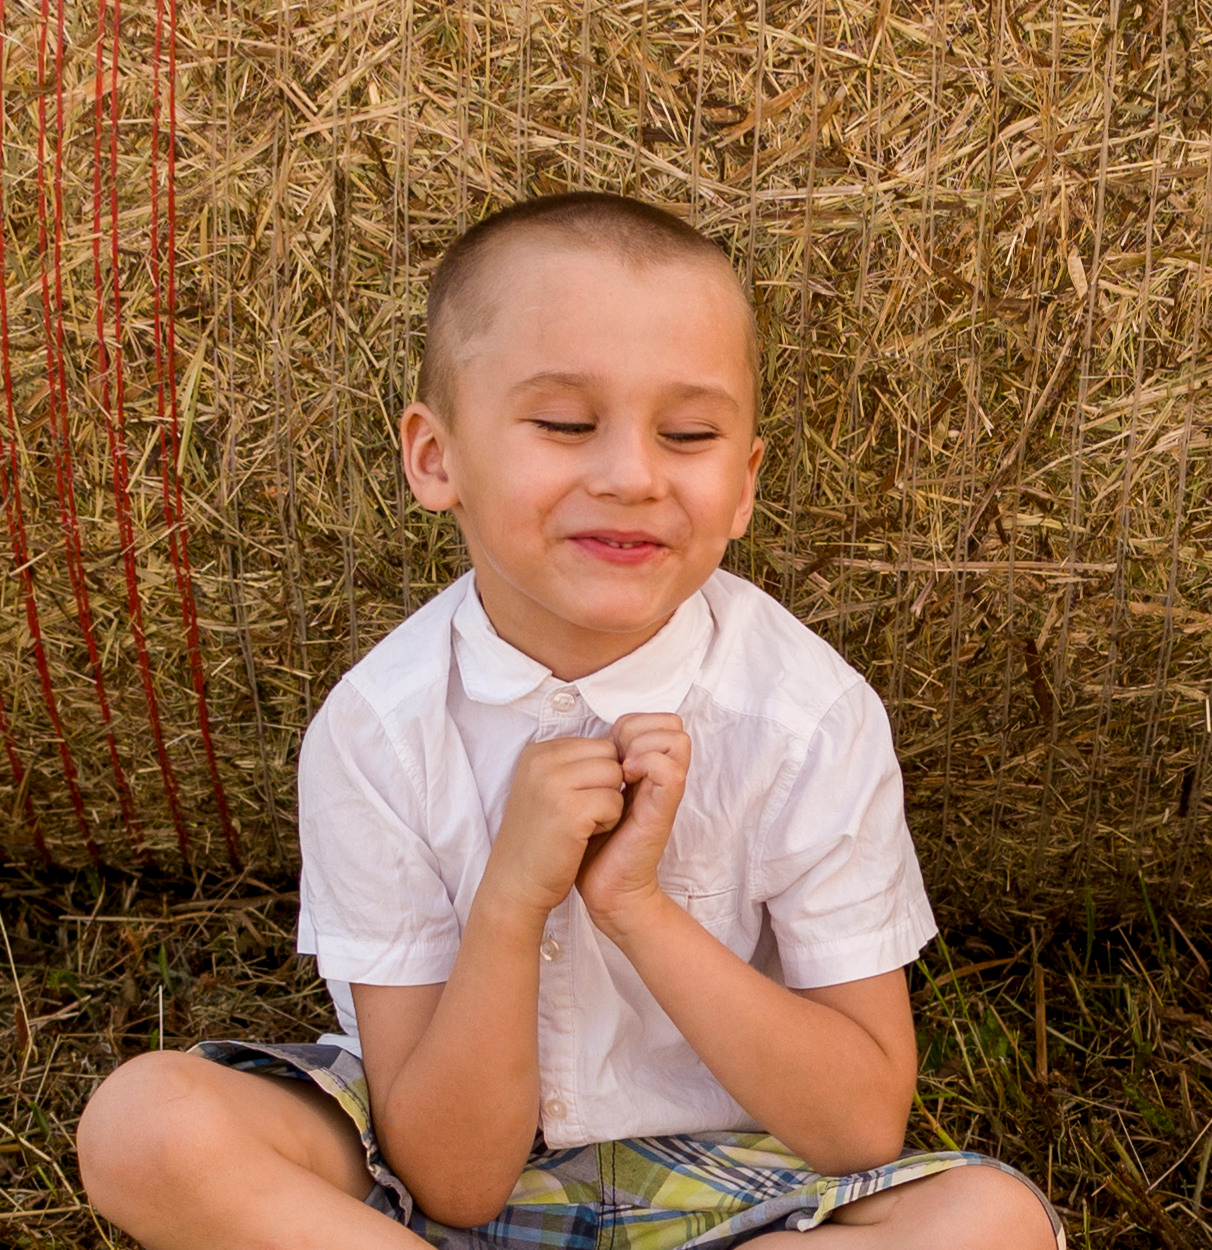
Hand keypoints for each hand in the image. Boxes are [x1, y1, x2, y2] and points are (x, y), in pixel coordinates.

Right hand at [481, 737, 624, 918]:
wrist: (515, 883)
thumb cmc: (538, 839)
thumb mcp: (545, 788)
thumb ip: (573, 765)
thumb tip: (621, 749)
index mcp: (537, 752)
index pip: (598, 744)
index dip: (599, 776)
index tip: (576, 800)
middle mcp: (542, 760)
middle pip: (610, 756)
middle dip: (607, 786)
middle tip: (580, 814)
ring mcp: (554, 783)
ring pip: (615, 776)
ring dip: (609, 804)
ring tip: (581, 824)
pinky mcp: (569, 810)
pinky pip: (614, 802)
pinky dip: (608, 823)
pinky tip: (583, 836)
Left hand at [577, 713, 689, 934]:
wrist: (605, 888)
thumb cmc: (594, 842)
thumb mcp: (595, 793)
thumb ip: (601, 766)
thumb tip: (591, 742)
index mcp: (646, 770)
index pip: (656, 720)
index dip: (632, 724)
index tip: (608, 751)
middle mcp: (662, 777)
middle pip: (672, 723)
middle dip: (641, 728)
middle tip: (618, 757)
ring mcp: (665, 793)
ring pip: (677, 738)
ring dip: (645, 744)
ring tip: (623, 768)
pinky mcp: (663, 811)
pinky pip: (670, 770)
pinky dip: (646, 764)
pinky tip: (625, 781)